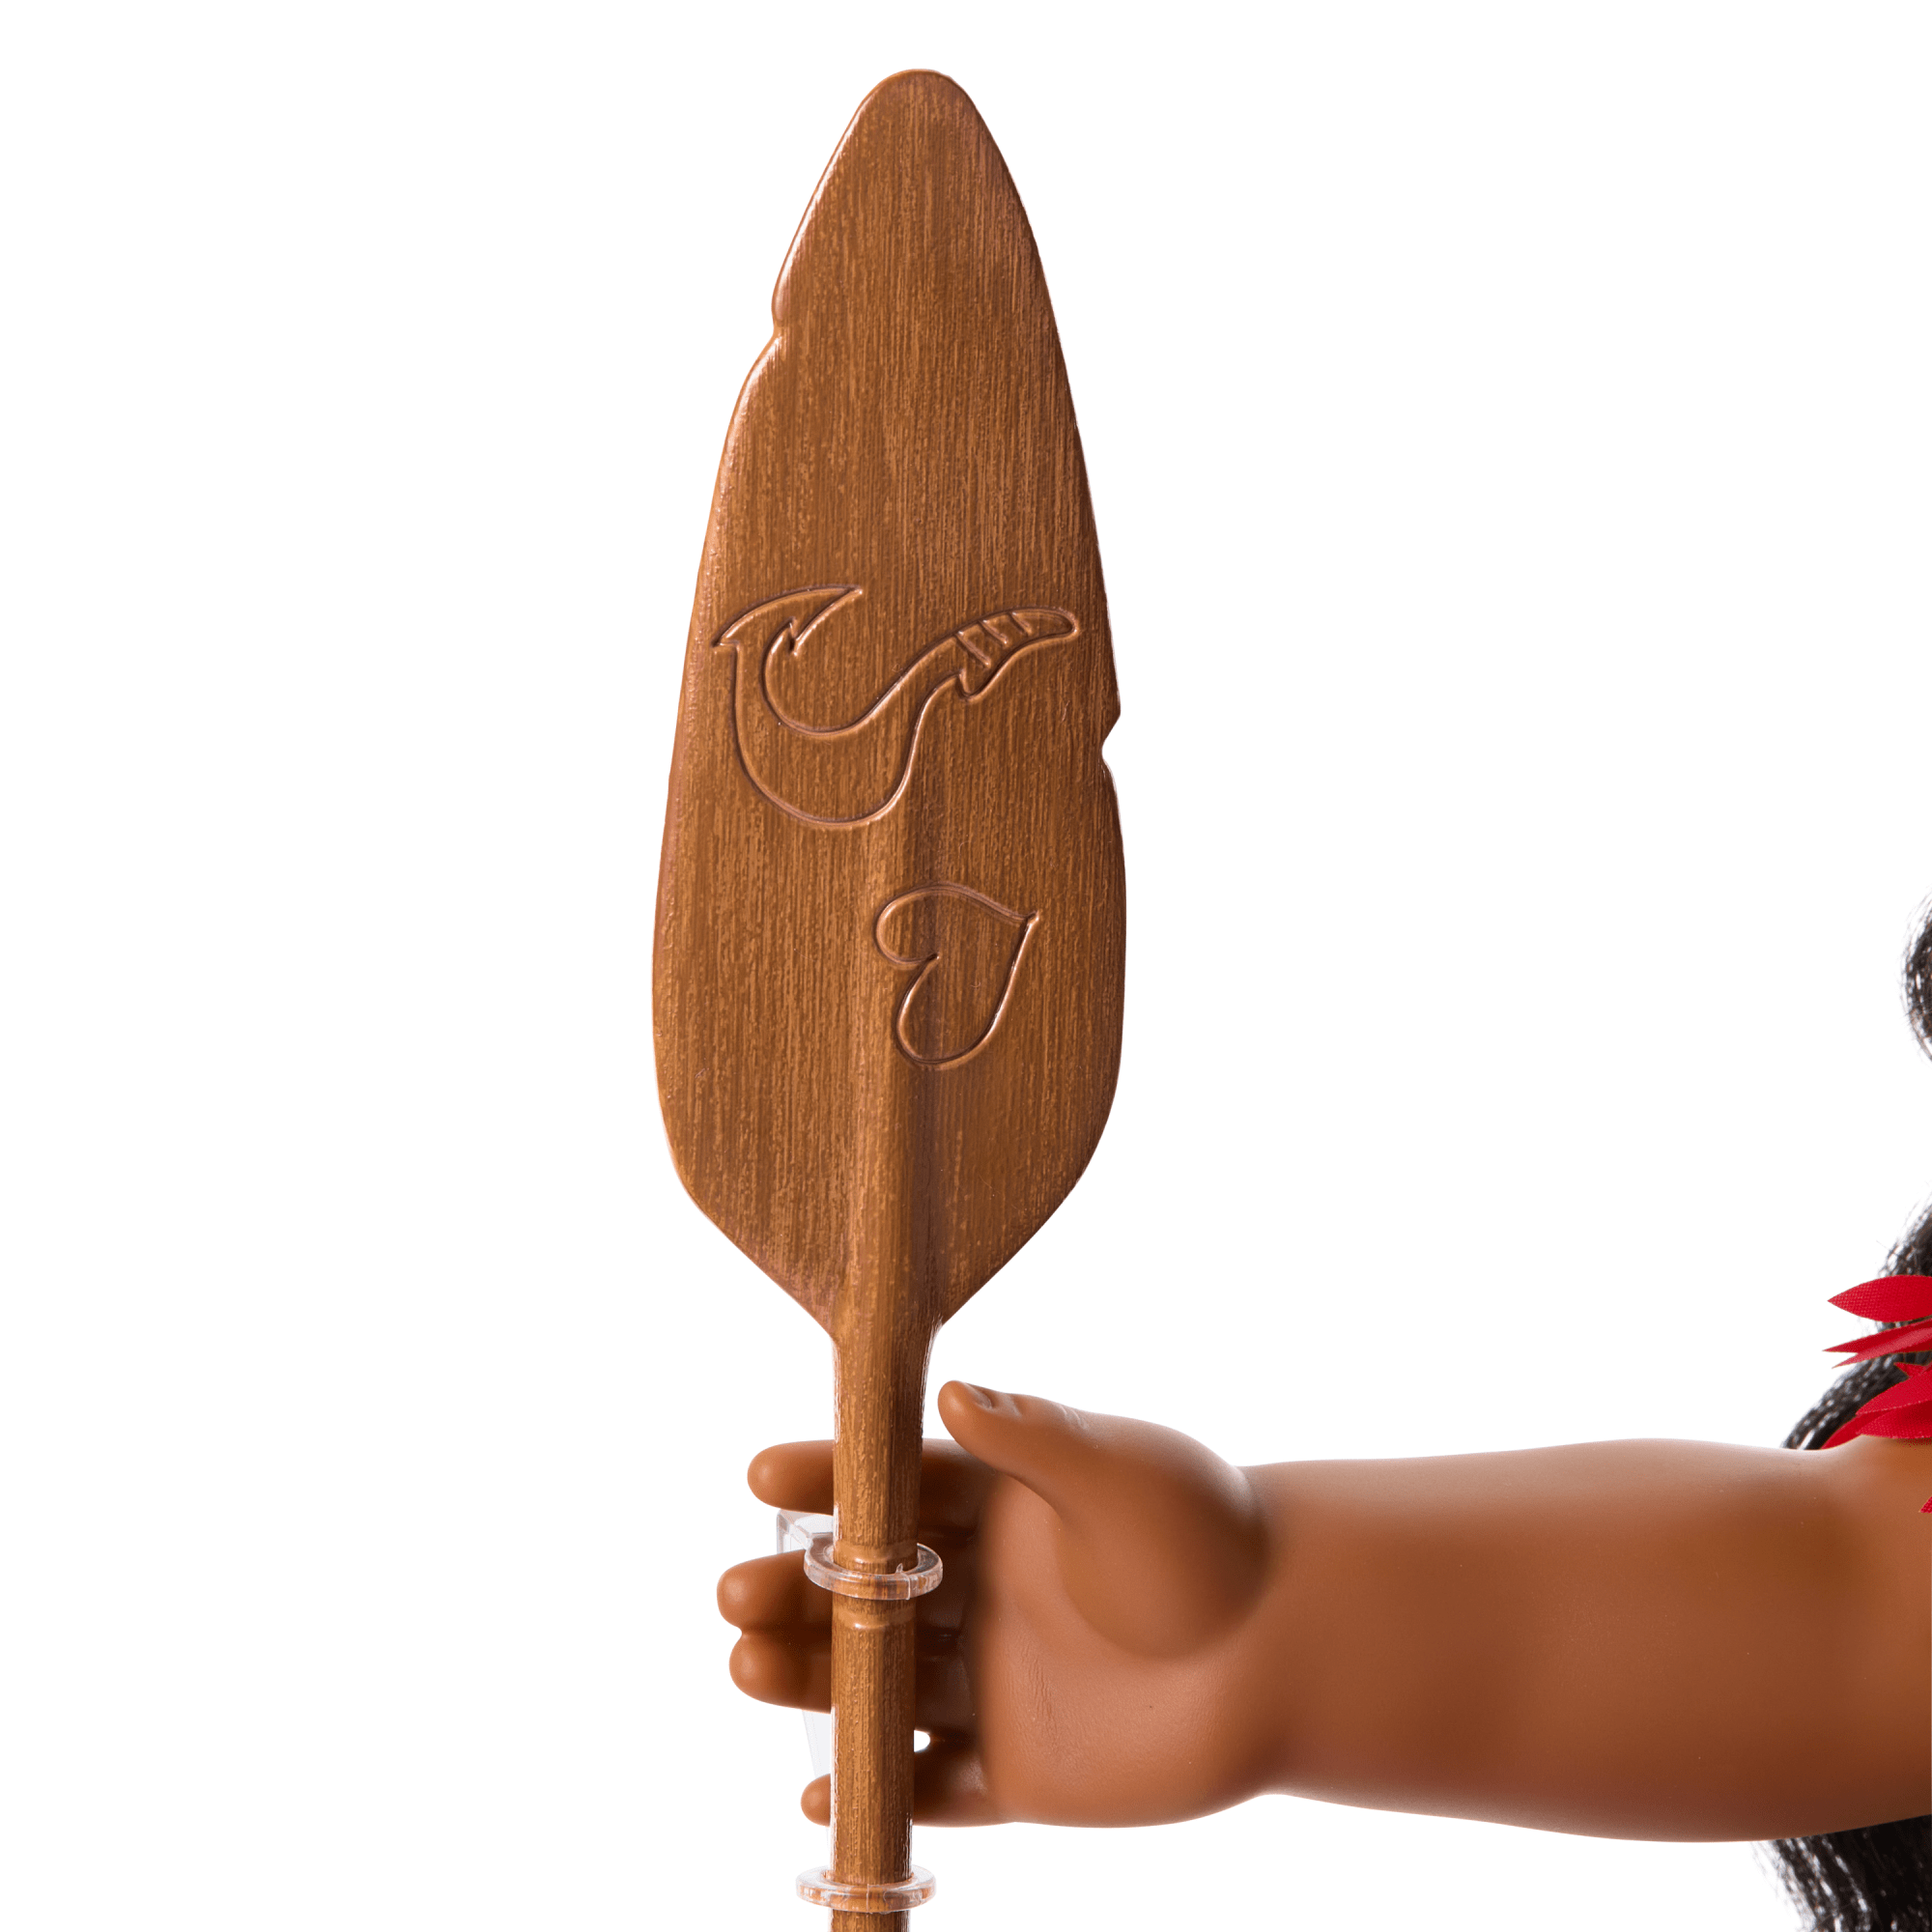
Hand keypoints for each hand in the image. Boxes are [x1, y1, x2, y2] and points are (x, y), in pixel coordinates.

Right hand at [716, 1381, 1277, 1826]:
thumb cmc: (1214, 1541)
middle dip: (797, 1591)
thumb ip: (1033, 1440)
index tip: (762, 1476)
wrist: (1295, 1652)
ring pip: (881, 1683)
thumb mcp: (1122, 1473)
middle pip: (866, 1593)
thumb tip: (945, 1393)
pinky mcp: (1019, 1769)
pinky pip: (932, 1787)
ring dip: (811, 1678)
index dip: (827, 1485)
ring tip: (749, 1666)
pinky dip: (877, 1792)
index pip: (894, 1492)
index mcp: (1001, 1509)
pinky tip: (820, 1791)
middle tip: (737, 1595)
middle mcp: (983, 1593)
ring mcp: (994, 1682)